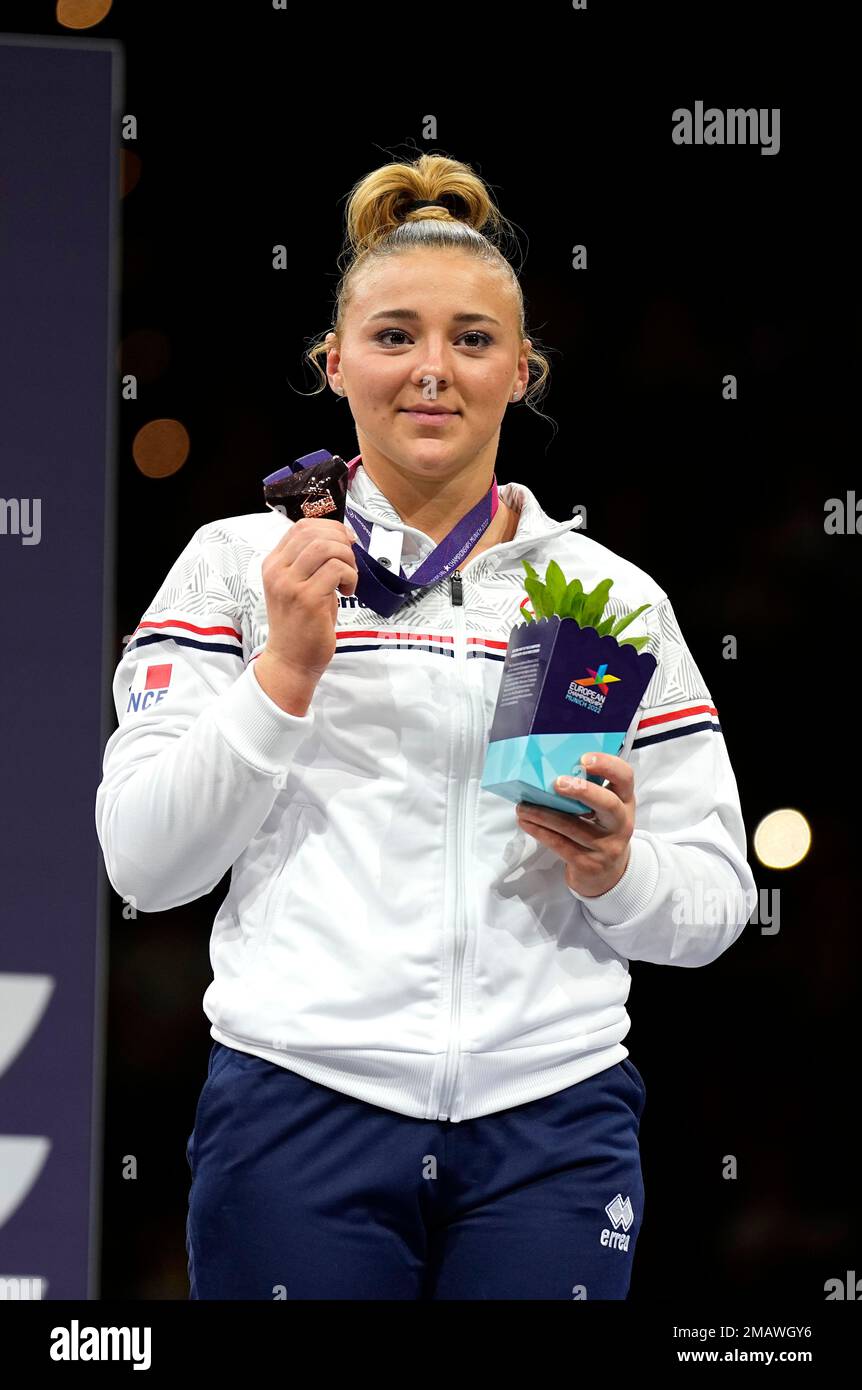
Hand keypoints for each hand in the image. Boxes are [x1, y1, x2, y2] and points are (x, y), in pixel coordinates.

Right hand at [261, 517, 357, 678]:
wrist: (291, 660)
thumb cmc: (300, 624)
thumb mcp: (298, 585)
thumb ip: (311, 562)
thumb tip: (340, 538)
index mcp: (273, 564)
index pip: (301, 527)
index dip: (329, 527)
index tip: (345, 540)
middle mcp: (277, 571)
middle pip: (313, 533)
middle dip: (341, 541)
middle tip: (350, 561)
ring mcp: (290, 584)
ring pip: (326, 547)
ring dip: (347, 558)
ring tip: (348, 578)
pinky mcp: (307, 599)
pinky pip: (336, 570)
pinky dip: (350, 576)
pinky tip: (347, 591)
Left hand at [515, 752, 635, 897]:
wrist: (607, 875)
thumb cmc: (600, 831)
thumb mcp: (605, 810)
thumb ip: (591, 790)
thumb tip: (552, 767)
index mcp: (625, 802)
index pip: (625, 778)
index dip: (608, 765)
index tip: (584, 758)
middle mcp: (621, 824)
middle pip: (608, 804)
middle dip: (582, 791)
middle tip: (556, 782)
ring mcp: (605, 846)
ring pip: (573, 826)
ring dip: (544, 813)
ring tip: (523, 806)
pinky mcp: (588, 864)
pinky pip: (560, 844)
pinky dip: (539, 831)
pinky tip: (526, 822)